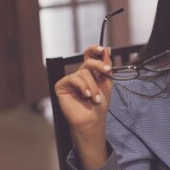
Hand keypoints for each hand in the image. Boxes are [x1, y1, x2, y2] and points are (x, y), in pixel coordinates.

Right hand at [54, 45, 111, 169]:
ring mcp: (70, 80)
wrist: (92, 119)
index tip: (103, 49)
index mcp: (90, 72)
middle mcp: (79, 74)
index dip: (94, 49)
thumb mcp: (107, 83)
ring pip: (84, 72)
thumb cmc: (99, 105)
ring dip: (93, 86)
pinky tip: (85, 96)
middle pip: (88, 62)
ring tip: (95, 99)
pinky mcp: (61, 85)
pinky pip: (73, 79)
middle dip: (100, 66)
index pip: (89, 55)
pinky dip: (82, 87)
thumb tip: (107, 49)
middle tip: (107, 72)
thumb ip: (106, 66)